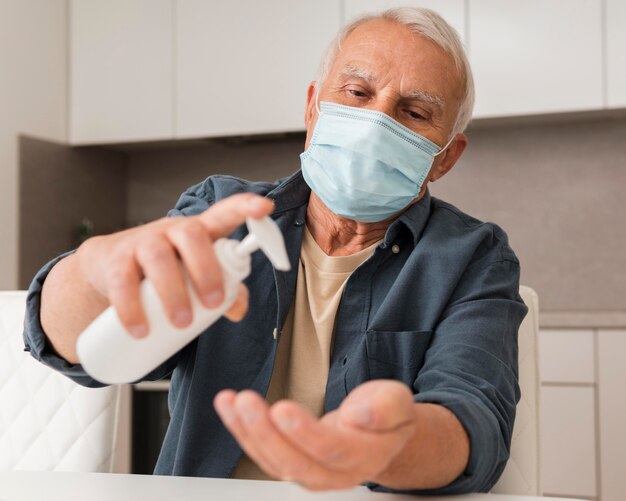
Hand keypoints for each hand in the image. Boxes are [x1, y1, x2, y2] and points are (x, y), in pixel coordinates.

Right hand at [76, 193, 273, 336]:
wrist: (108, 268)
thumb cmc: (167, 270)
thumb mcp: (197, 275)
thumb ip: (226, 289)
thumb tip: (238, 310)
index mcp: (200, 231)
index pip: (225, 212)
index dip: (245, 207)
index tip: (265, 207)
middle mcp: (172, 230)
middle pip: (191, 235)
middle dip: (206, 269)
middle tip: (213, 304)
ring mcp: (142, 242)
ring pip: (158, 257)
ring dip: (172, 293)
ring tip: (181, 323)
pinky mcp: (115, 262)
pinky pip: (122, 281)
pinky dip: (132, 309)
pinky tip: (140, 330)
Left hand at [214, 380, 416, 490]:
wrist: (379, 433)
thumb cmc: (386, 414)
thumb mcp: (397, 401)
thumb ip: (385, 408)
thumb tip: (361, 416)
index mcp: (365, 457)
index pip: (333, 451)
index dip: (306, 434)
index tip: (283, 409)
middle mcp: (336, 474)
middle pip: (296, 464)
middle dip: (266, 433)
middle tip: (247, 402)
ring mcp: (312, 473)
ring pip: (275, 461)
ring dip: (248, 431)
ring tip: (231, 401)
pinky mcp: (293, 463)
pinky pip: (264, 453)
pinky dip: (243, 430)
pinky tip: (230, 408)